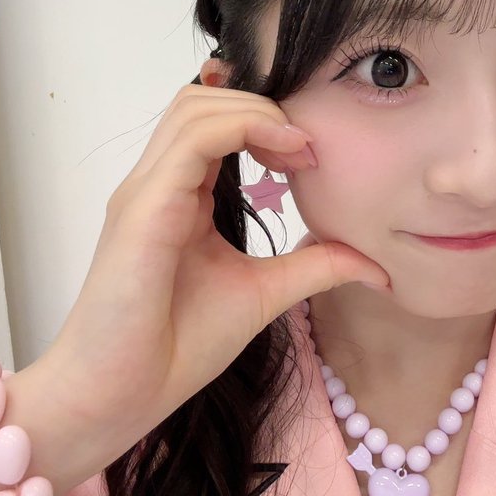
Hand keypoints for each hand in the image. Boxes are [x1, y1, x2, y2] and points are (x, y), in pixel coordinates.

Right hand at [30, 84, 388, 467]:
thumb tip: (374, 265)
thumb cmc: (174, 348)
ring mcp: (145, 192)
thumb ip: (313, 267)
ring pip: (195, 106)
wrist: (120, 396)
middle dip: (262, 106)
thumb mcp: (264, 294)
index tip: (312, 154)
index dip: (266, 121)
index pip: (214, 123)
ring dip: (255, 111)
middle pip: (202, 100)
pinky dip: (241, 128)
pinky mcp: (143, 209)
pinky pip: (192, 140)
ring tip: (299, 150)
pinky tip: (283, 154)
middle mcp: (157, 185)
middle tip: (308, 148)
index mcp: (178, 197)